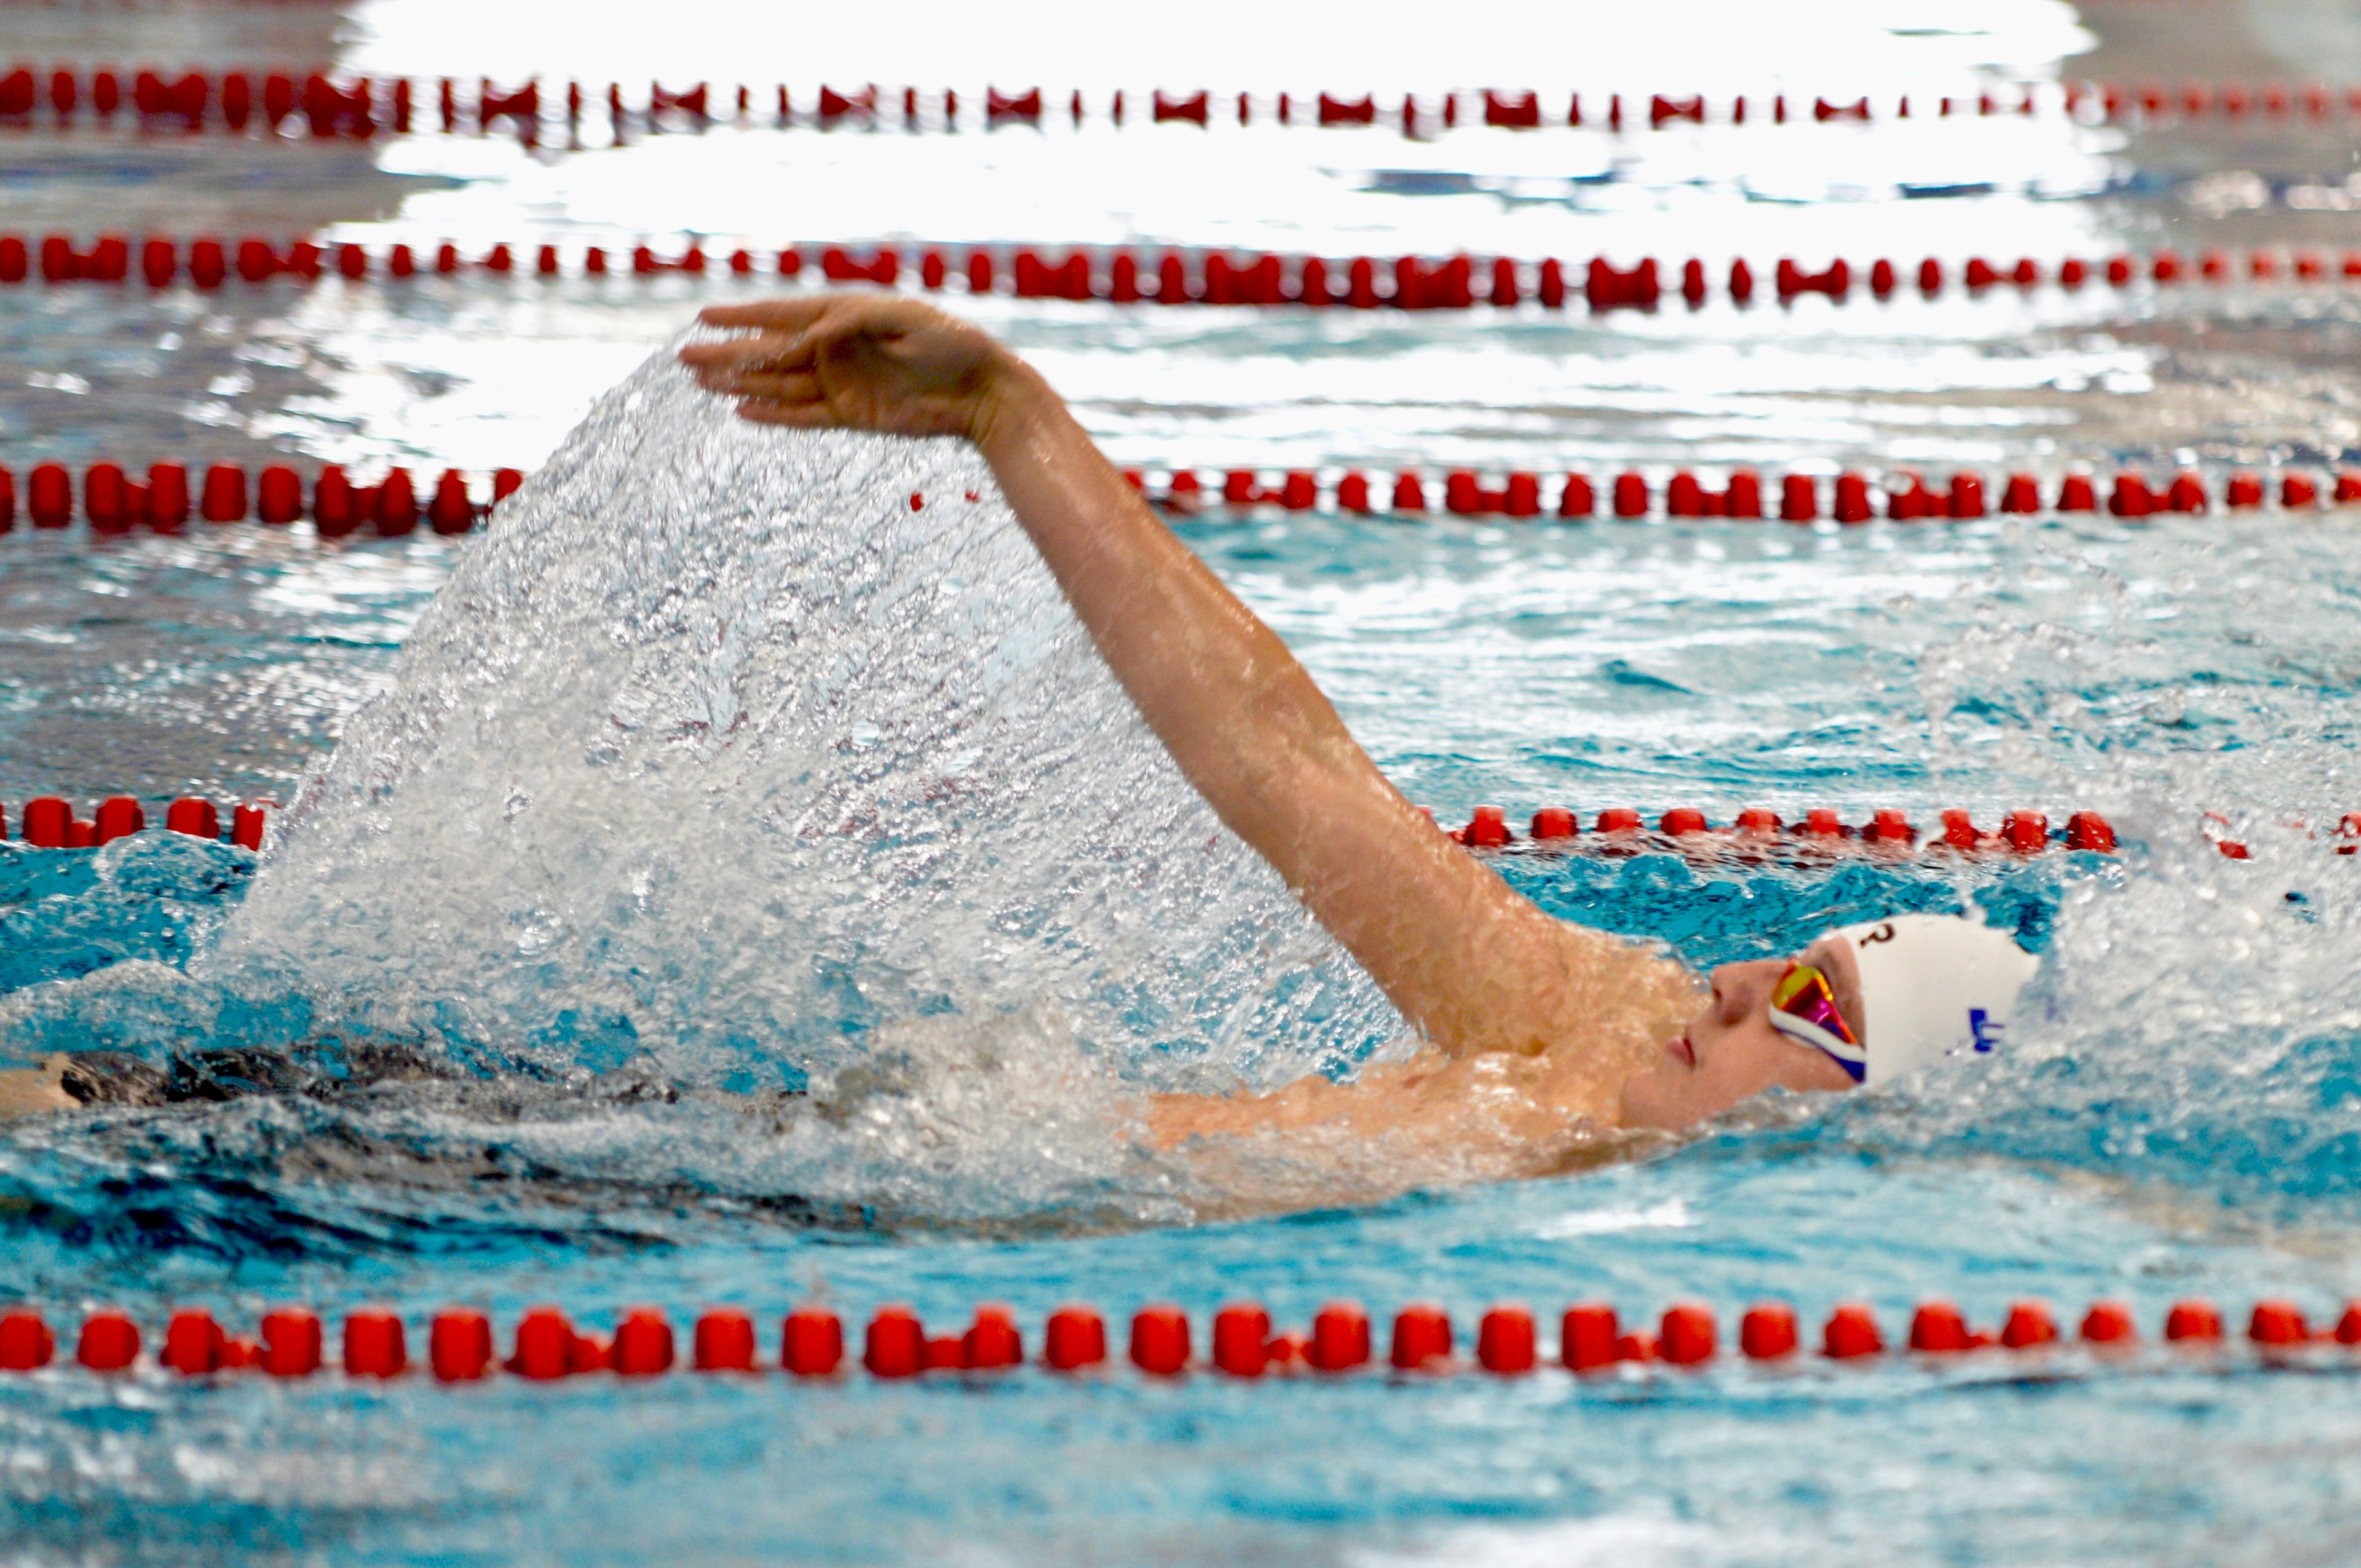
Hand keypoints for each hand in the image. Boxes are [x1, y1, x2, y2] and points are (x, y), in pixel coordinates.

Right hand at [679, 295, 1029, 445]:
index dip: (742, 317)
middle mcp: (836, 350)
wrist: (984, 389)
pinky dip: (774, 415)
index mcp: (844, 316)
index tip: (704, 317)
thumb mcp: (903, 320)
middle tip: (684, 358)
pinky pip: (804, 416)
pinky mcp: (854, 415)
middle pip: (770, 353)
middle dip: (728, 355)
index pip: (782, 316)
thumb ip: (853, 322)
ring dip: (741, 384)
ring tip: (701, 384)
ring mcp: (842, 384)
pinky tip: (741, 411)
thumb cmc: (951, 343)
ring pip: (779, 385)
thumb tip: (810, 331)